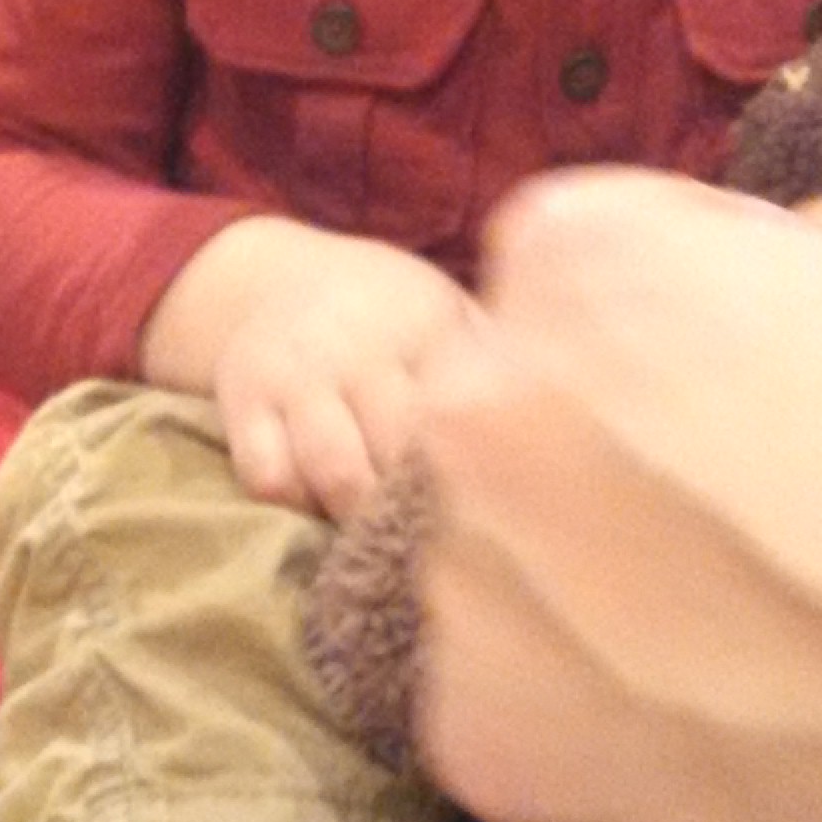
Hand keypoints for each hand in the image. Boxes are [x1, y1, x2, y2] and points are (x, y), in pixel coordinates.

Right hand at [137, 214, 476, 518]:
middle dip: (424, 507)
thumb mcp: (446, 311)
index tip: (503, 510)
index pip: (460, 408)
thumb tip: (576, 414)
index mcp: (424, 328)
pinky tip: (319, 507)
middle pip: (399, 449)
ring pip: (333, 470)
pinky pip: (265, 473)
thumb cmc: (387, 313)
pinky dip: (296, 502)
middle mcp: (359, 351)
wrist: (275, 275)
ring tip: (386, 541)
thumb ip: (500, 356)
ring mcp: (297, 377)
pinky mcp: (244, 400)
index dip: (481, 468)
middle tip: (448, 547)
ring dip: (362, 515)